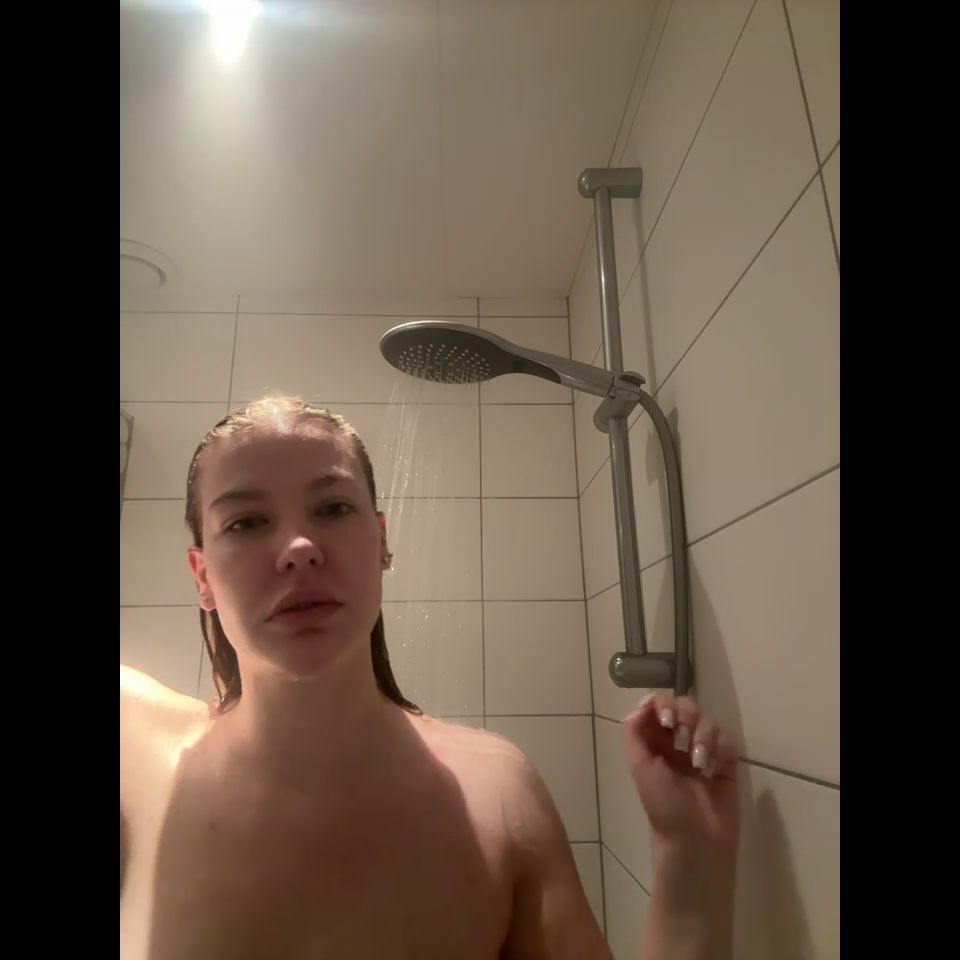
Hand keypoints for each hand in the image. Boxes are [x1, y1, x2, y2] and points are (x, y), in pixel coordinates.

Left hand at [622, 693, 739, 855]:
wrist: (697, 841)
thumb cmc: (664, 806)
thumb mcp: (640, 767)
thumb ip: (634, 732)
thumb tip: (643, 704)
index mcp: (655, 740)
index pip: (659, 705)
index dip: (664, 704)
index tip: (667, 721)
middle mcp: (678, 741)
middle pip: (686, 705)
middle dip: (686, 718)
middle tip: (682, 742)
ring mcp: (703, 750)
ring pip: (708, 720)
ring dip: (704, 737)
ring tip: (700, 764)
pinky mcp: (726, 761)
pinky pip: (727, 738)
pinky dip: (721, 748)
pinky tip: (714, 770)